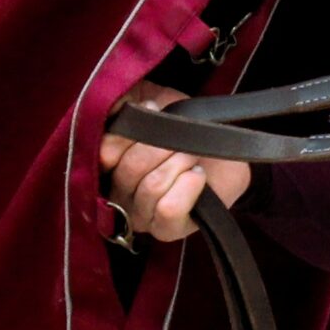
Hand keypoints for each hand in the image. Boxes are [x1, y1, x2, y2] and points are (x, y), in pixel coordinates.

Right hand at [97, 82, 252, 242]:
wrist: (224, 150)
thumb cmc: (185, 128)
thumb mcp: (155, 102)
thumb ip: (128, 100)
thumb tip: (117, 104)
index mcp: (111, 166)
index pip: (105, 154)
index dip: (130, 131)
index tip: (153, 110)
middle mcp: (119, 196)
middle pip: (129, 171)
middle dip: (161, 146)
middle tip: (180, 138)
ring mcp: (141, 216)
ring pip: (151, 187)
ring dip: (178, 163)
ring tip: (192, 156)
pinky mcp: (167, 230)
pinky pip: (168, 209)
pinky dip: (187, 187)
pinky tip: (197, 175)